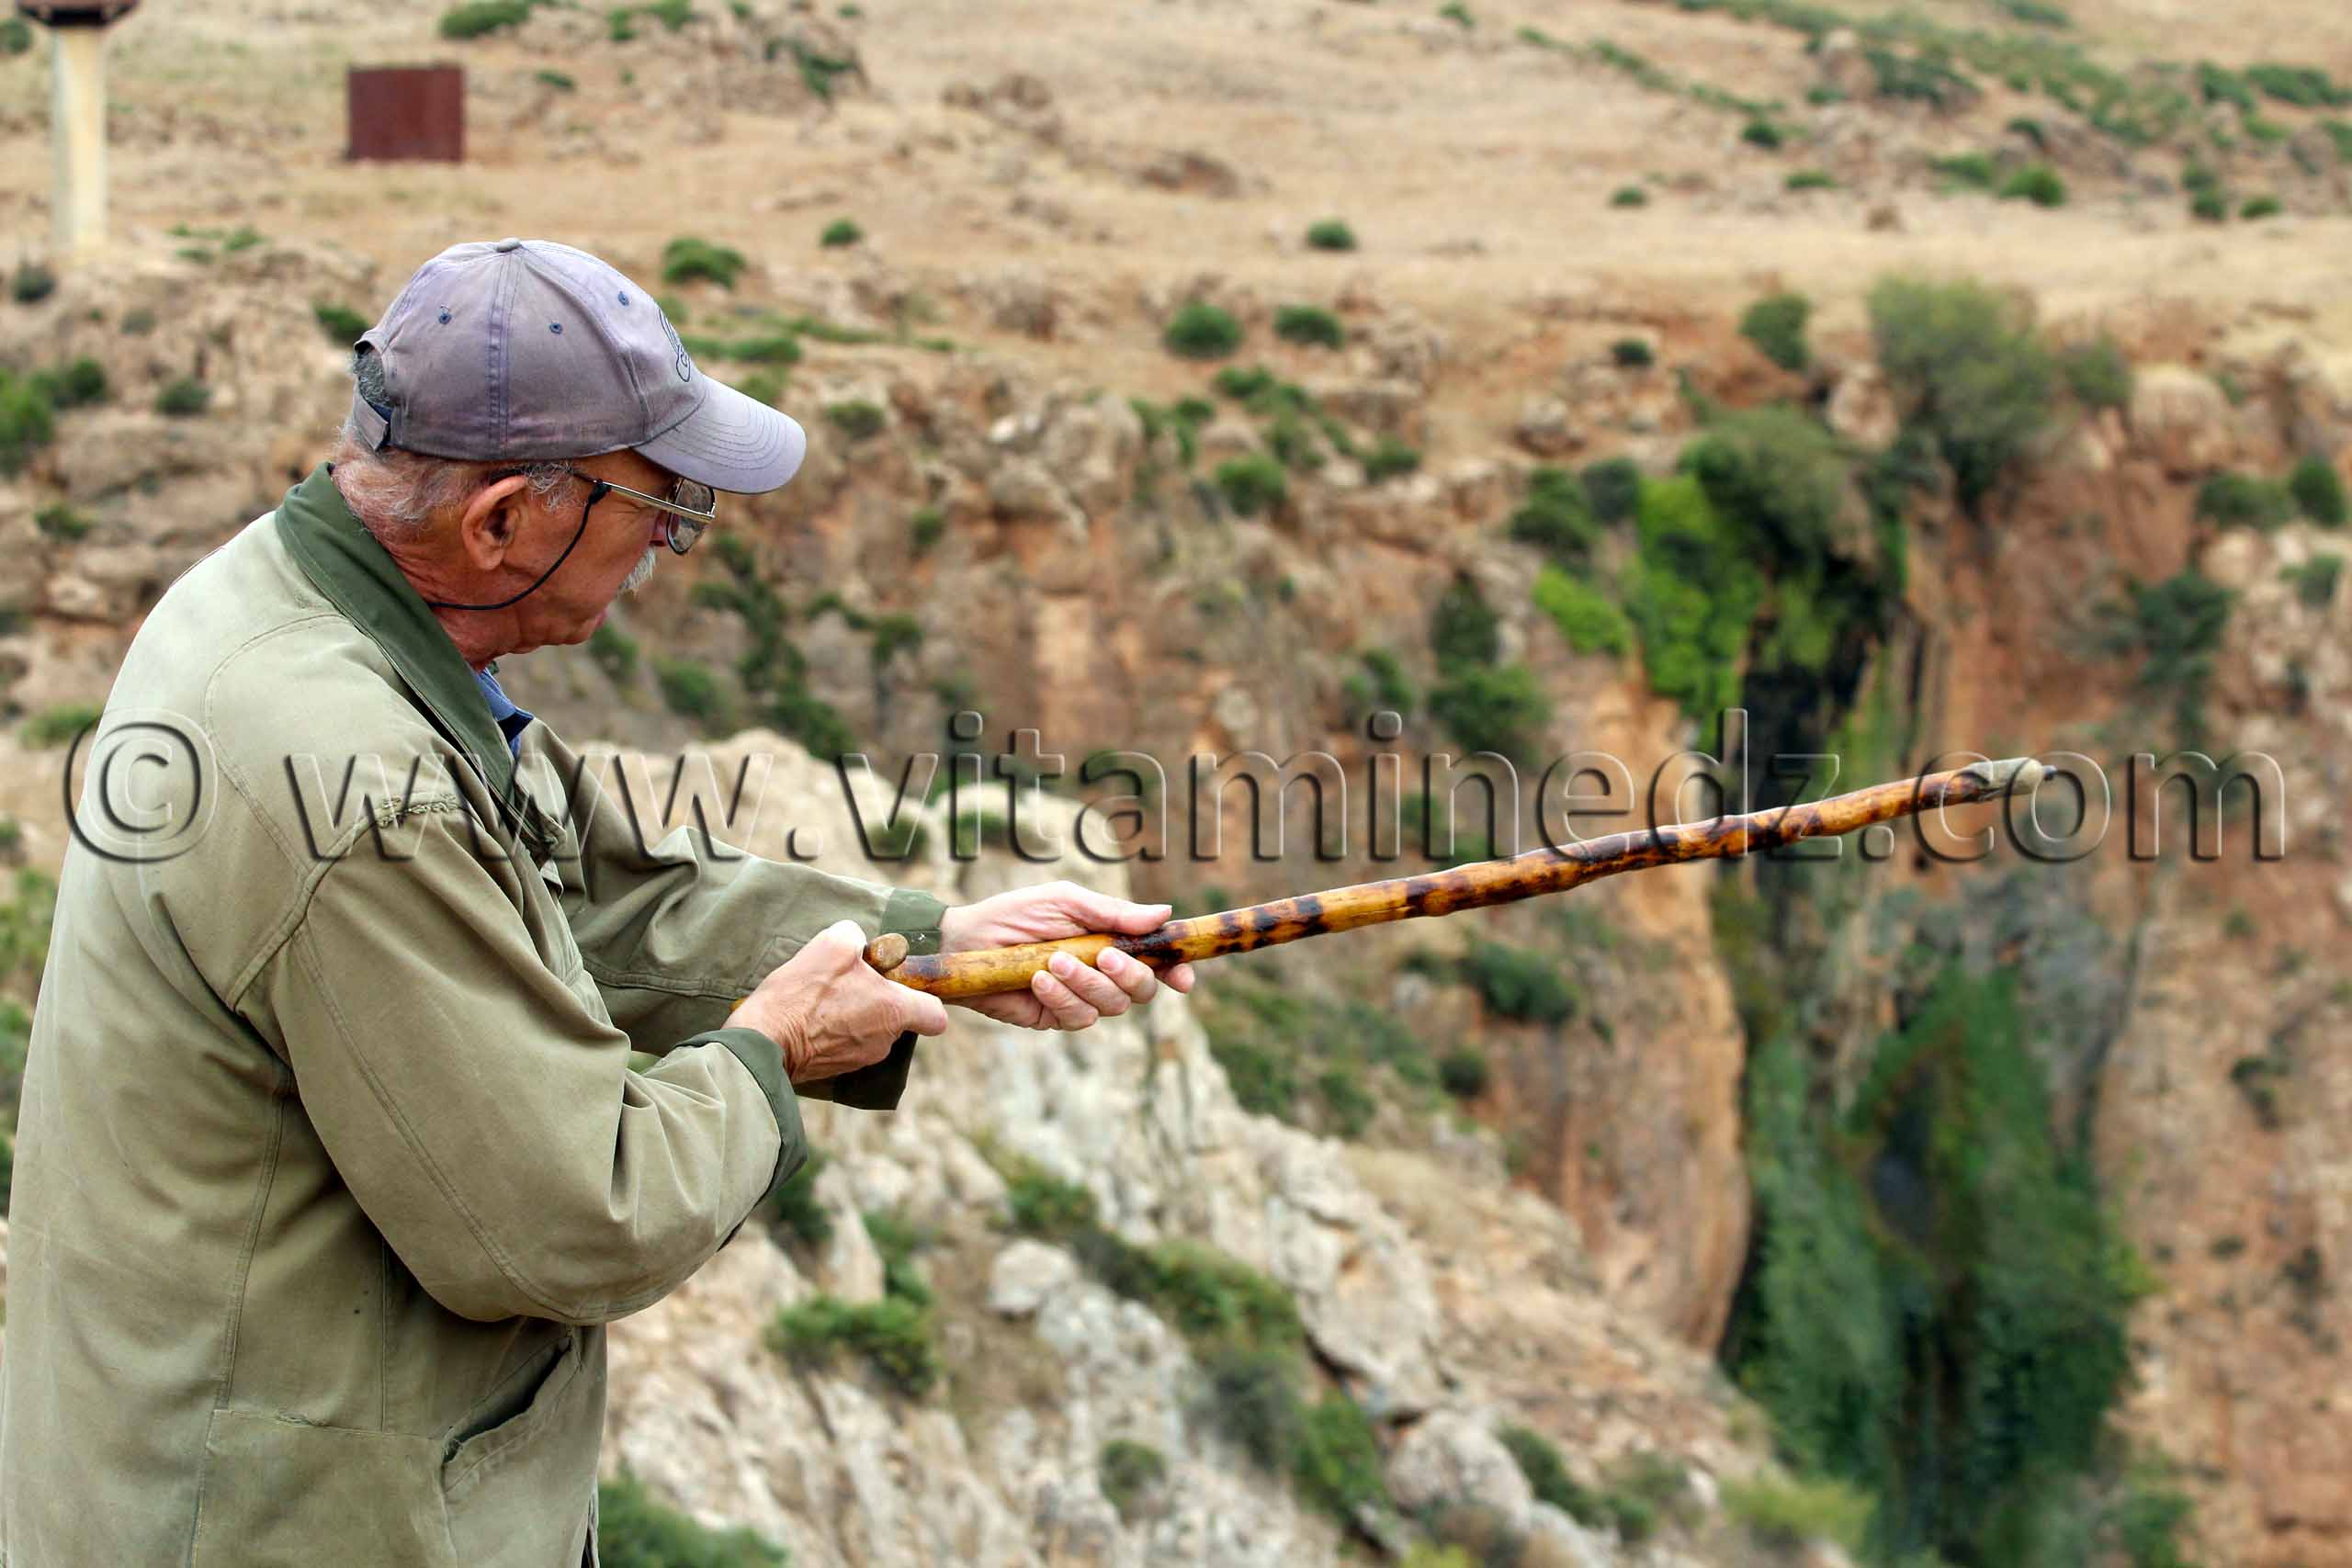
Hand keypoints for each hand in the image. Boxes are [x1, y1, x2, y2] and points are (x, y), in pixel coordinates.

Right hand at [728, 919, 948, 1082]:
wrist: (763, 1040)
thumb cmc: (802, 993)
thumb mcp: (832, 944)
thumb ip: (857, 937)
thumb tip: (857, 942)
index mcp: (894, 1012)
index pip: (936, 1015)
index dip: (925, 997)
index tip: (903, 983)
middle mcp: (884, 1042)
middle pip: (897, 1018)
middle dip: (878, 999)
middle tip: (848, 981)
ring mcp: (860, 1060)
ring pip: (870, 1031)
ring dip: (854, 1014)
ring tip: (823, 998)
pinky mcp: (835, 1070)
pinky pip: (845, 1044)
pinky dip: (834, 1031)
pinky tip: (811, 1017)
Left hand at [939, 880, 1196, 1031]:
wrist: (967, 941)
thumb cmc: (1015, 915)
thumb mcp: (1065, 902)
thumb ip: (1112, 913)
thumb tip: (1164, 913)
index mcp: (1111, 941)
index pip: (1155, 961)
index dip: (1176, 971)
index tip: (1183, 977)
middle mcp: (1102, 973)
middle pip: (1142, 989)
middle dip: (1129, 975)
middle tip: (1102, 956)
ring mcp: (1081, 997)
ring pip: (1111, 1005)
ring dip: (1086, 984)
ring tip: (1053, 961)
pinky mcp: (1056, 1017)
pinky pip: (1078, 1018)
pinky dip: (1062, 998)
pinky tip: (1039, 980)